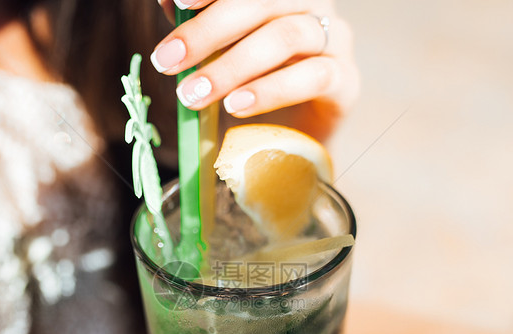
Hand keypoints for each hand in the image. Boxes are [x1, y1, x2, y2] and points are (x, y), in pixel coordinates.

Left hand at [152, 0, 358, 121]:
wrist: (294, 141)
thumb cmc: (253, 85)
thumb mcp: (219, 53)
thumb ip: (199, 26)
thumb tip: (169, 2)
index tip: (178, 2)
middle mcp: (310, 4)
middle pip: (263, 2)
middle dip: (208, 30)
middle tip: (167, 60)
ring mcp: (334, 39)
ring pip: (287, 37)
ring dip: (232, 66)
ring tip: (194, 94)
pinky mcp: (345, 81)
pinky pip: (313, 77)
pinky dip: (270, 91)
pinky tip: (236, 105)